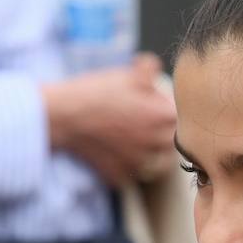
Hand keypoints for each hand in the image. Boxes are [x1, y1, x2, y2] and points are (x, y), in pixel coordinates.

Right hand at [42, 53, 176, 185]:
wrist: (64, 115)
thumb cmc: (97, 92)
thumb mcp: (127, 73)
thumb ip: (150, 68)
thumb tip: (154, 66)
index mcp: (163, 117)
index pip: (179, 116)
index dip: (167, 109)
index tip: (156, 105)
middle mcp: (156, 143)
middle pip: (171, 142)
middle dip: (163, 133)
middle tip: (148, 124)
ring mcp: (139, 161)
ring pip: (157, 163)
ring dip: (152, 154)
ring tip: (138, 142)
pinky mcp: (120, 174)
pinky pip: (132, 176)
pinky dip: (128, 168)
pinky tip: (119, 155)